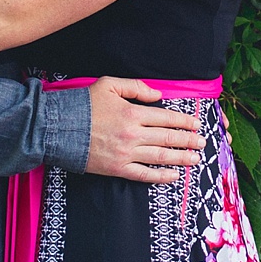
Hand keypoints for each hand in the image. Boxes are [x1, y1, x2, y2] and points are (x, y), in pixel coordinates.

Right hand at [85, 77, 203, 184]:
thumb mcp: (108, 85)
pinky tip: (174, 176)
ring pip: (161, 157)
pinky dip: (161, 176)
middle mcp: (133, 134)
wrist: (58, 128)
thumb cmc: (82, 105)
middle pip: (168, 138)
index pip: (166, 118)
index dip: (184, 121)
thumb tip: (158, 95)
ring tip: (195, 159)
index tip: (196, 124)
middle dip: (188, 140)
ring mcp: (126, 153)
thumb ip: (135, 87)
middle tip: (202, 142)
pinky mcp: (118, 168)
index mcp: (132, 113)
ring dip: (181, 158)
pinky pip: (144, 174)